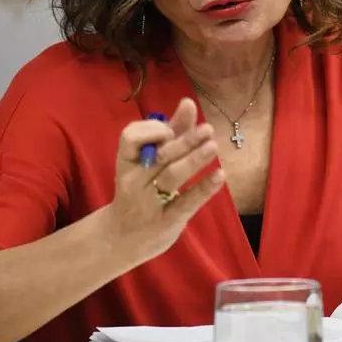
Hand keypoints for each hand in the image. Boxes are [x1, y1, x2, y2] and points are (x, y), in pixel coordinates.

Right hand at [103, 97, 225, 262]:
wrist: (121, 238)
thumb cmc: (139, 190)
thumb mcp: (150, 162)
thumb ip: (171, 133)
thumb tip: (188, 103)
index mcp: (127, 162)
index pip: (130, 137)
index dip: (152, 129)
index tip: (170, 129)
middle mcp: (134, 181)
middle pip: (160, 156)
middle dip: (185, 140)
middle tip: (208, 129)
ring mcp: (149, 203)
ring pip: (172, 176)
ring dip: (194, 159)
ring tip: (213, 146)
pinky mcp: (166, 221)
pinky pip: (186, 203)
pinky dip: (204, 188)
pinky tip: (220, 175)